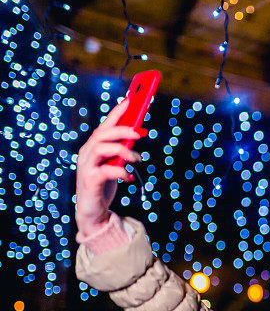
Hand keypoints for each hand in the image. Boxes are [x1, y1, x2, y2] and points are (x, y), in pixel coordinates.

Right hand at [74, 98, 143, 235]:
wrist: (94, 210)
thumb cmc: (105, 184)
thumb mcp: (115, 163)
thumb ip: (122, 149)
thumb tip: (138, 132)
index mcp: (93, 146)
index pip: (105, 125)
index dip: (117, 112)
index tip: (131, 100)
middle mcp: (87, 153)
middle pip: (102, 133)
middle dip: (123, 129)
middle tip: (142, 132)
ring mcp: (86, 167)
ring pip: (100, 147)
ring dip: (123, 150)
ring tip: (137, 159)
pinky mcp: (89, 181)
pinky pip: (104, 171)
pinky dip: (120, 172)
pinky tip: (130, 177)